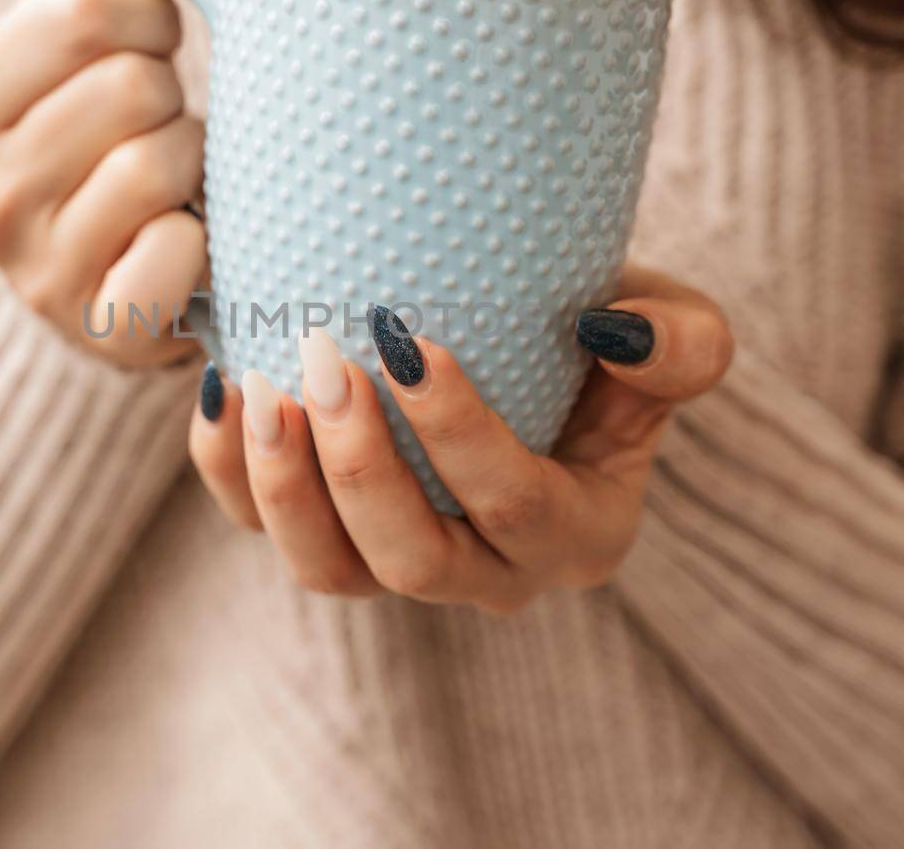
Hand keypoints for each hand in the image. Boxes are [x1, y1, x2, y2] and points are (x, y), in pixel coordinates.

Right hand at [0, 0, 234, 367]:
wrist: (122, 286)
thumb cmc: (115, 142)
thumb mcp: (101, 42)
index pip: (84, 10)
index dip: (151, 17)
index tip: (150, 50)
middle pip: (129, 87)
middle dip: (170, 98)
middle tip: (158, 130)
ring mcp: (35, 272)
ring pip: (156, 165)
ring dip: (194, 166)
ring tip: (175, 184)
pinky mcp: (99, 329)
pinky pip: (177, 252)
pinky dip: (202, 242)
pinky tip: (183, 244)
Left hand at [188, 266, 734, 611]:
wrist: (534, 340)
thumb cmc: (603, 337)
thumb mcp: (675, 329)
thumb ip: (682, 343)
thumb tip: (608, 331)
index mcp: (579, 533)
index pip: (516, 506)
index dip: (459, 436)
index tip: (409, 340)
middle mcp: (491, 573)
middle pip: (414, 561)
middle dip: (359, 468)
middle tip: (324, 359)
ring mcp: (403, 564)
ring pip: (332, 571)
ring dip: (285, 486)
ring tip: (259, 386)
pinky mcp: (333, 535)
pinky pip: (269, 532)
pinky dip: (231, 474)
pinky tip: (221, 389)